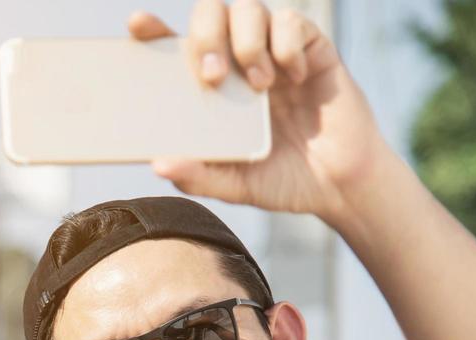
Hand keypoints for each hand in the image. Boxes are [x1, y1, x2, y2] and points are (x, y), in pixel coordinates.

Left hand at [130, 1, 390, 222]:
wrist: (338, 185)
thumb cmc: (282, 180)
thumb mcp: (233, 184)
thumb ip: (198, 176)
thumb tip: (158, 164)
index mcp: (212, 86)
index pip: (175, 45)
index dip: (153, 29)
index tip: (137, 26)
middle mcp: (239, 61)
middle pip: (210, 14)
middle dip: (204, 35)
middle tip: (211, 76)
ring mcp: (275, 51)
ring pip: (249, 9)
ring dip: (246, 42)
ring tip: (259, 86)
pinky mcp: (312, 49)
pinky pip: (292, 21)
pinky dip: (287, 45)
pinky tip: (294, 76)